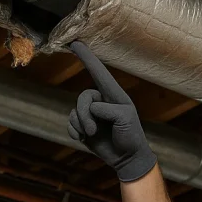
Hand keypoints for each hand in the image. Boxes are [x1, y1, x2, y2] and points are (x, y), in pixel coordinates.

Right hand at [67, 41, 156, 182]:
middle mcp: (101, 101)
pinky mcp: (84, 126)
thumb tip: (91, 108)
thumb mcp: (125, 118)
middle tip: (92, 130)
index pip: (99, 72)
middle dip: (84, 114)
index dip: (87, 57)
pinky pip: (70, 123)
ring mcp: (91, 114)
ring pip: (75, 111)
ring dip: (81, 125)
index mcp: (114, 94)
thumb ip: (107, 109)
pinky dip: (75, 132)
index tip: (75, 43)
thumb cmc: (131, 136)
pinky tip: (84, 139)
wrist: (127, 158)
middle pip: (83, 97)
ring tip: (92, 135)